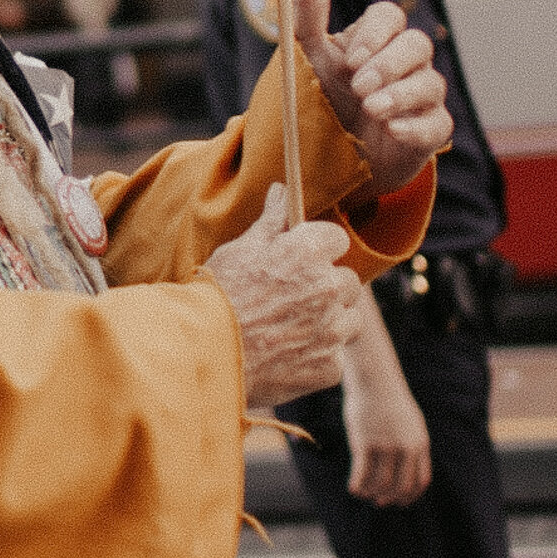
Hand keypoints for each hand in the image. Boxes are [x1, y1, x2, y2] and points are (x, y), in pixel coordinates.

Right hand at [203, 186, 361, 407]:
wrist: (206, 351)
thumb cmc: (219, 295)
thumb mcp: (241, 250)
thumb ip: (271, 221)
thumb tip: (282, 191)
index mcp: (308, 252)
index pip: (337, 240)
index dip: (320, 250)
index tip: (304, 260)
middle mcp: (328, 288)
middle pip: (348, 282)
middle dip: (327, 288)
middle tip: (294, 299)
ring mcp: (332, 330)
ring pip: (350, 321)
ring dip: (330, 323)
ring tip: (292, 330)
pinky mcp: (329, 366)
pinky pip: (335, 358)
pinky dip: (317, 358)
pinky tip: (288, 356)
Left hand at [287, 0, 451, 196]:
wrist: (330, 156)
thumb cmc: (324, 97)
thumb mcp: (309, 56)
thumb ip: (306, 11)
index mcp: (376, 39)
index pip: (388, 17)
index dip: (374, 34)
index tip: (351, 58)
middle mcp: (405, 62)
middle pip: (416, 46)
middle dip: (388, 65)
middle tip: (359, 86)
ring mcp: (421, 96)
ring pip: (430, 83)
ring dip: (400, 95)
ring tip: (371, 109)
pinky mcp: (430, 131)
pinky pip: (437, 124)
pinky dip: (416, 127)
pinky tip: (394, 131)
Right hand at [344, 349, 432, 506]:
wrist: (374, 379)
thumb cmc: (389, 400)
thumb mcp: (410, 422)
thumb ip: (412, 445)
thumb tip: (407, 468)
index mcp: (420, 444)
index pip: (420, 481)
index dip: (410, 497)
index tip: (399, 502)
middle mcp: (405, 448)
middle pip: (401, 487)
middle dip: (390, 499)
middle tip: (379, 501)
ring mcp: (385, 446)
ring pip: (380, 484)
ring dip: (372, 493)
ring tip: (364, 492)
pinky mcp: (364, 443)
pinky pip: (361, 474)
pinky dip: (357, 486)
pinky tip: (353, 488)